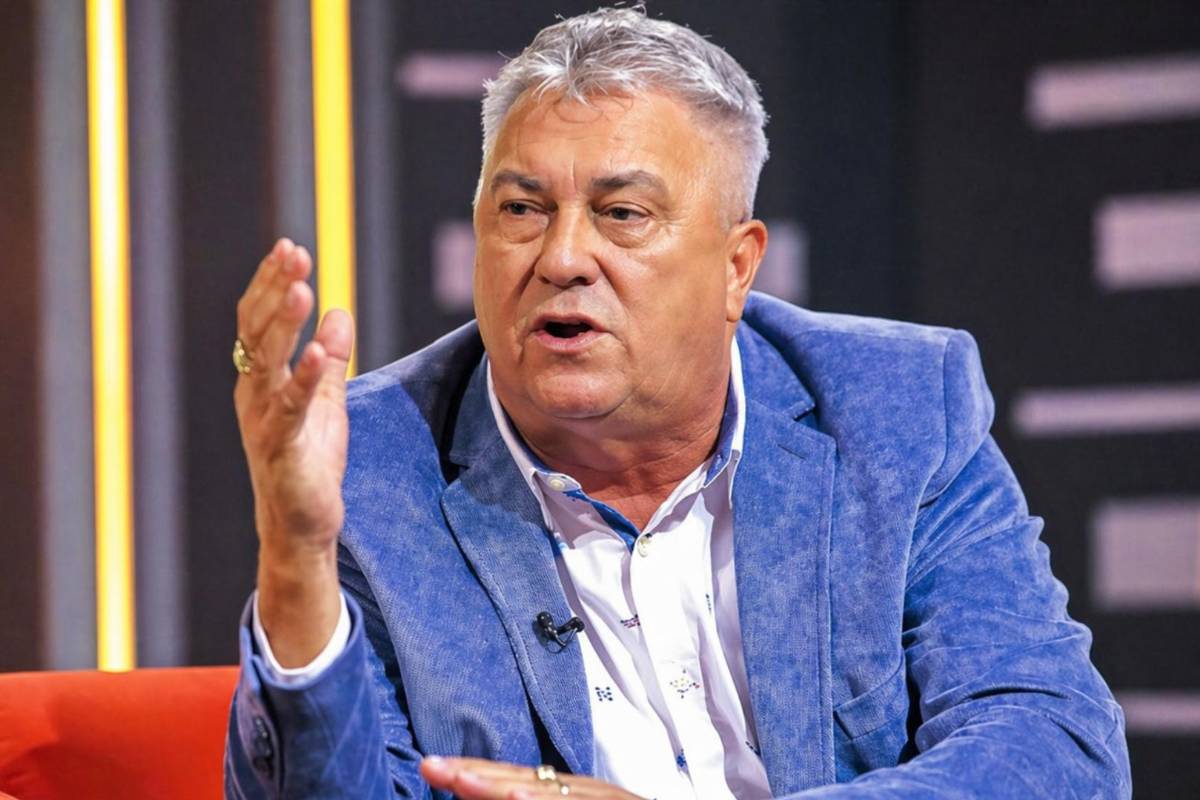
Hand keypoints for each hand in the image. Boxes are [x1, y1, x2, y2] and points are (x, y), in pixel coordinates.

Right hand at [233, 238, 353, 664]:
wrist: (302, 525)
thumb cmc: (309, 461)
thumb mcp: (326, 401)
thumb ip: (332, 360)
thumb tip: (341, 312)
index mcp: (260, 379)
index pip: (258, 320)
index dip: (271, 282)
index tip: (291, 247)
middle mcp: (253, 394)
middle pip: (256, 330)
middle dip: (273, 288)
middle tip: (293, 252)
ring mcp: (262, 421)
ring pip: (267, 362)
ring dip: (284, 323)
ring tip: (300, 287)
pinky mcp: (283, 449)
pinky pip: (291, 408)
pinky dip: (305, 378)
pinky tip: (320, 351)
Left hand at [420, 756, 644, 799]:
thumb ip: (537, 795)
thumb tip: (494, 794)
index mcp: (575, 796)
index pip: (520, 782)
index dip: (476, 775)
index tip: (431, 768)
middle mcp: (592, 796)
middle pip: (531, 781)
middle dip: (478, 775)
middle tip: (430, 766)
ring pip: (557, 795)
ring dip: (509, 788)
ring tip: (468, 783)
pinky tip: (521, 798)